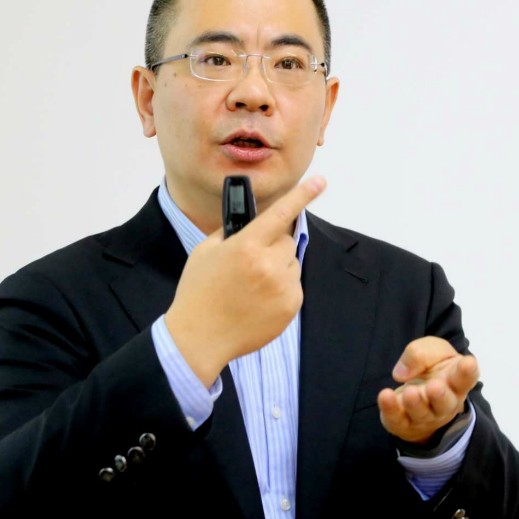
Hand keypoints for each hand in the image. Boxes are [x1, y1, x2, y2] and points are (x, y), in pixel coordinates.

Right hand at [165, 175, 326, 387]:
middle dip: (272, 244)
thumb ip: (232, 232)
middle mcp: (268, 265)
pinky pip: (293, 285)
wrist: (200, 337)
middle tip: (251, 259)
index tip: (320, 182)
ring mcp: (282, 288)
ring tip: (252, 285)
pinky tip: (259, 299)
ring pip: (291, 262)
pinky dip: (281, 287)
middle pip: (286, 240)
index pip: (280, 214)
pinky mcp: (290, 307)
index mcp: (246, 247)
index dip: (302, 195)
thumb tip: (253, 223)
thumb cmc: (199, 292)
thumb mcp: (206, 251)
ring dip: (278, 266)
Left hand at [377, 336, 478, 443]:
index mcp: (455, 382)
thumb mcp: (431, 350)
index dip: (467, 372)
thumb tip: (402, 373)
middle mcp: (444, 402)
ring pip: (421, 412)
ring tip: (410, 392)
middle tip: (434, 386)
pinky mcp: (402, 422)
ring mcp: (424, 415)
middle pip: (445, 403)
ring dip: (415, 403)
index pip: (465, 378)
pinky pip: (396, 418)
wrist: (416, 394)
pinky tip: (385, 396)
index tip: (469, 363)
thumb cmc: (431, 368)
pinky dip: (390, 408)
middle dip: (440, 396)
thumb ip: (421, 353)